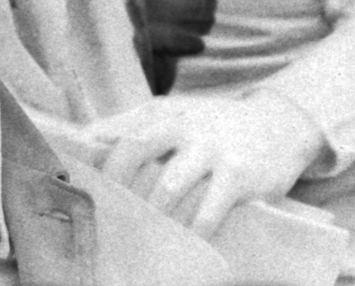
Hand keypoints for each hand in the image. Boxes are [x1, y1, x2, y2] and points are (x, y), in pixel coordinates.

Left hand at [87, 92, 327, 239]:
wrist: (280, 123)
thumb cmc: (215, 128)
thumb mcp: (176, 116)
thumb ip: (135, 129)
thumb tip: (88, 147)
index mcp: (161, 112)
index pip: (114, 132)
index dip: (89, 159)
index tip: (73, 185)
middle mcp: (183, 123)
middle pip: (133, 149)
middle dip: (115, 186)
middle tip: (107, 217)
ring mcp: (211, 147)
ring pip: (168, 186)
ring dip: (152, 215)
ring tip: (142, 237)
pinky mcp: (237, 174)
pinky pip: (207, 211)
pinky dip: (192, 231)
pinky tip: (186, 242)